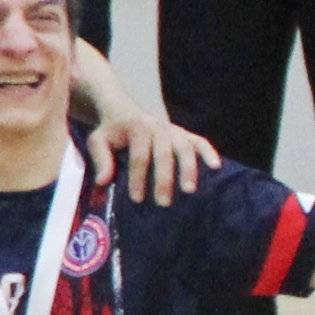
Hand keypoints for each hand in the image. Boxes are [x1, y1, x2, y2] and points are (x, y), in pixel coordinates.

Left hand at [85, 114, 220, 202]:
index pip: (139, 156)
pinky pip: (200, 141)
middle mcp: (158, 127)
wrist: (125, 111)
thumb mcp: (98, 141)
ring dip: (188, 169)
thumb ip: (100, 159)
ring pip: (185, 148)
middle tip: (163, 203)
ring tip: (189, 191)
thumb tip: (103, 182)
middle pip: (163, 154)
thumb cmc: (111, 132)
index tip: (137, 199)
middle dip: (164, 179)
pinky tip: (216, 167)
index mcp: (136, 127)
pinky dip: (208, 152)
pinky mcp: (185, 133)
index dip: (138, 178)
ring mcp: (174, 130)